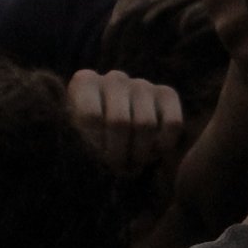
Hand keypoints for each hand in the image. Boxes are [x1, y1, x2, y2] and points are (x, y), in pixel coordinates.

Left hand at [68, 68, 183, 175]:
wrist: (118, 137)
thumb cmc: (92, 140)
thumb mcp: (75, 138)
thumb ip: (77, 137)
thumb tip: (83, 142)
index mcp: (85, 83)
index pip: (91, 116)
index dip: (95, 144)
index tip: (95, 157)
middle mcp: (114, 78)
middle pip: (119, 122)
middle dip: (119, 153)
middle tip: (117, 168)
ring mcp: (142, 84)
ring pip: (146, 124)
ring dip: (140, 153)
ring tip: (133, 164)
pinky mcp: (167, 94)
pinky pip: (172, 122)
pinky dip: (164, 144)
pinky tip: (154, 152)